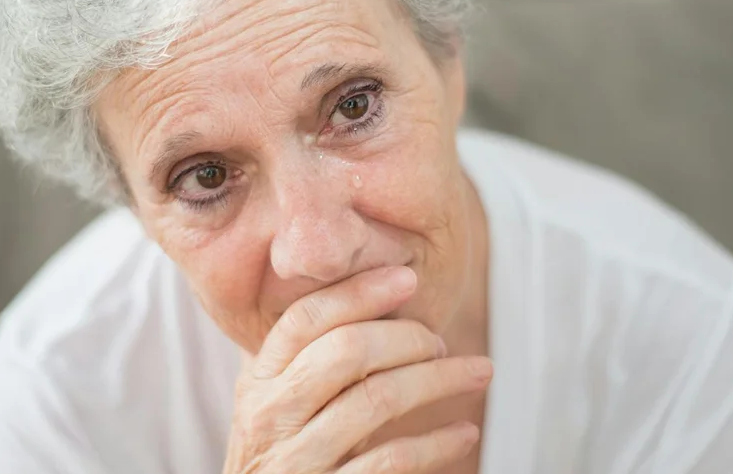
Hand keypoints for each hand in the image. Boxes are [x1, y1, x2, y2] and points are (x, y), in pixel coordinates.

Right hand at [222, 266, 492, 472]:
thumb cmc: (280, 459)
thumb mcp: (275, 405)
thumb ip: (302, 361)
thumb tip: (362, 299)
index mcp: (258, 382)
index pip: (305, 319)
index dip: (360, 292)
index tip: (408, 278)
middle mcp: (271, 416)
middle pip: (347, 350)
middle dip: (408, 337)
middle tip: (439, 340)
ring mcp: (297, 459)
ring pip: (377, 398)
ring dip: (438, 379)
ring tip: (474, 373)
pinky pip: (392, 459)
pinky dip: (437, 443)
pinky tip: (464, 433)